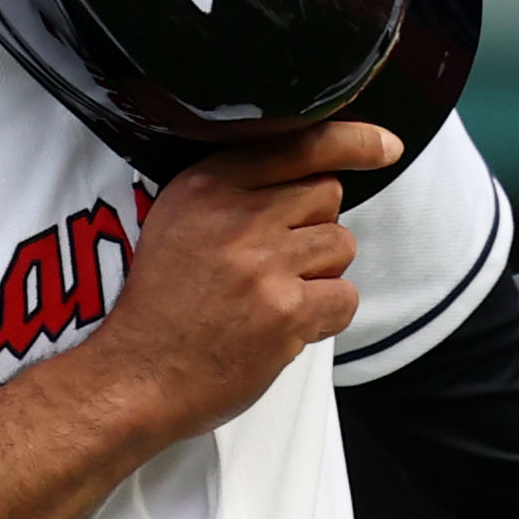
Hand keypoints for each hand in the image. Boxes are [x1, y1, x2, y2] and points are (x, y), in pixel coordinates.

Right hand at [90, 121, 400, 444]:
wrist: (133, 376)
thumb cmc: (161, 305)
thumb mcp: (178, 222)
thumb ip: (237, 193)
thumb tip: (315, 180)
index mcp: (206, 185)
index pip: (300, 144)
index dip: (353, 142)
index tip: (385, 146)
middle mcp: (236, 216)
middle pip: (326, 196)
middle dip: (314, 228)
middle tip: (273, 265)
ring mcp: (263, 264)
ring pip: (341, 245)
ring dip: (321, 274)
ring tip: (274, 297)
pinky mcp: (285, 311)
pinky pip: (345, 297)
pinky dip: (326, 315)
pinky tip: (286, 326)